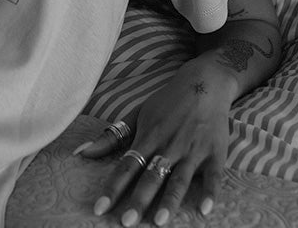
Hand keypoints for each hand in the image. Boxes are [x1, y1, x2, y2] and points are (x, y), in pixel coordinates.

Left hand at [74, 60, 234, 224]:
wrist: (204, 82)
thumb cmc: (167, 101)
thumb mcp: (137, 113)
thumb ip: (112, 136)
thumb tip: (82, 152)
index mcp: (148, 136)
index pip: (126, 166)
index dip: (112, 188)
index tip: (100, 208)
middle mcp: (169, 146)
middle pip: (151, 176)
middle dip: (138, 200)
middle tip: (126, 222)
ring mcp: (193, 150)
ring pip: (179, 179)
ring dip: (169, 201)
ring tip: (160, 221)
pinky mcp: (215, 152)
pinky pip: (213, 176)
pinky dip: (210, 193)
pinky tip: (204, 210)